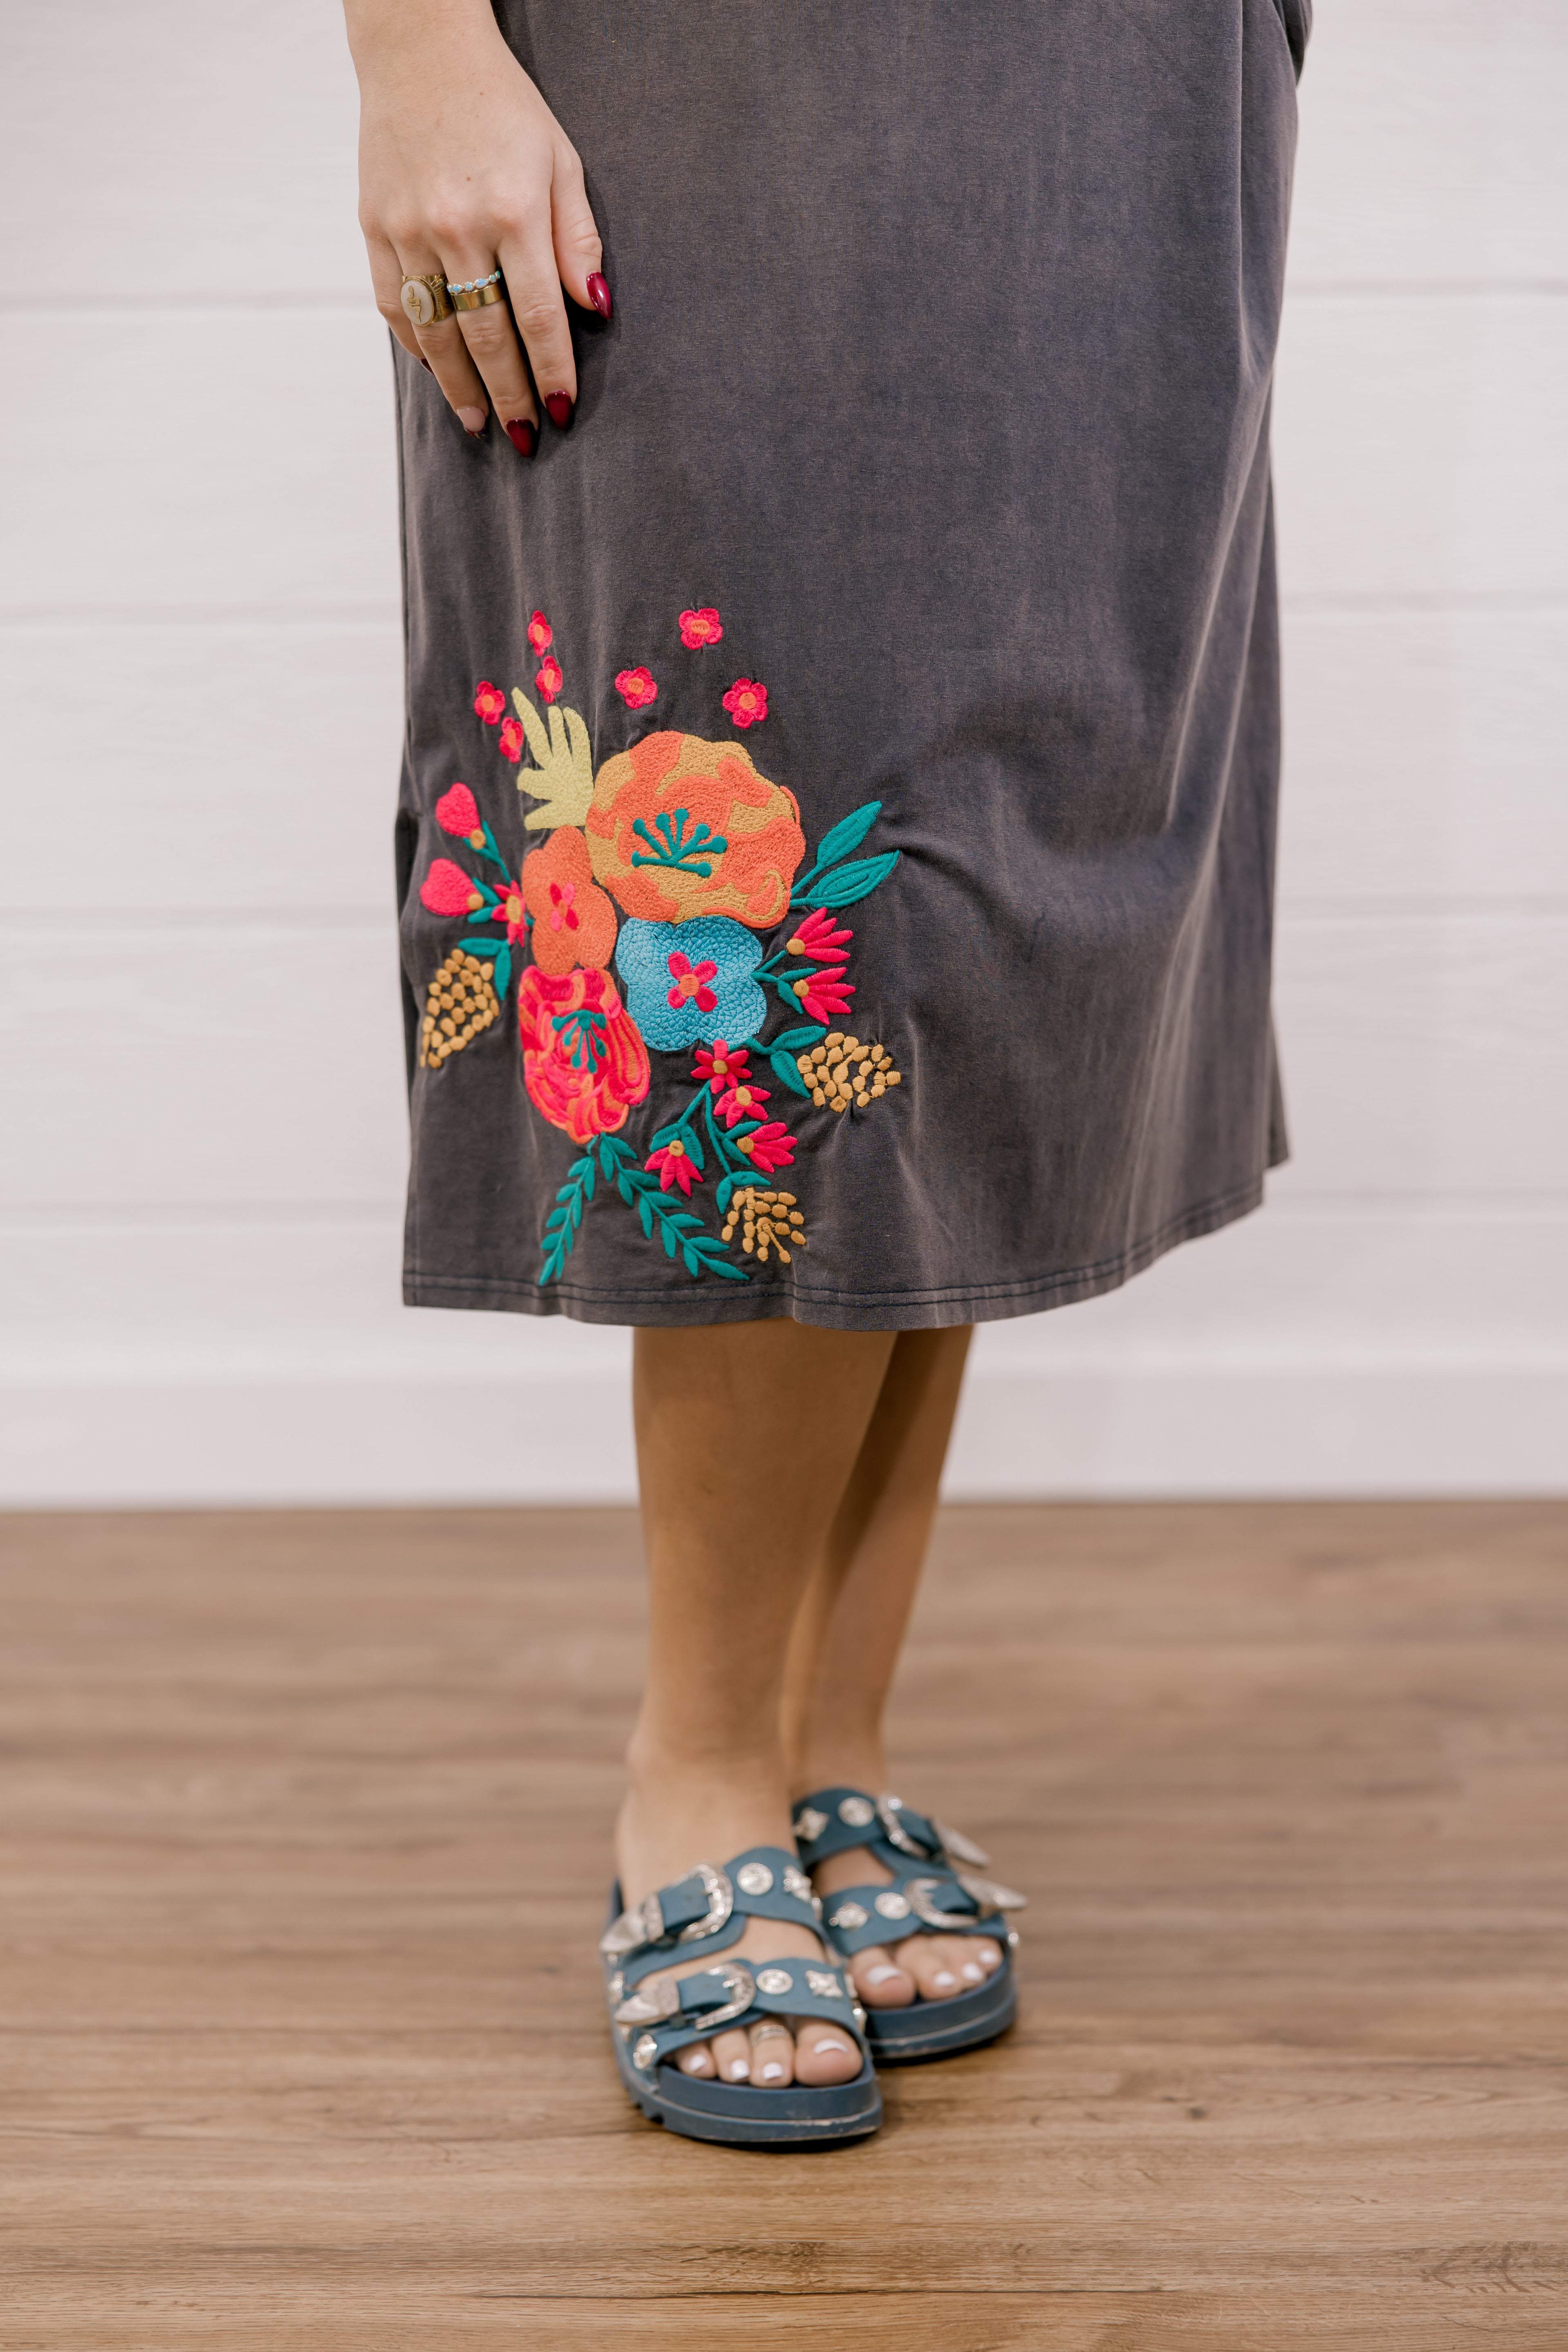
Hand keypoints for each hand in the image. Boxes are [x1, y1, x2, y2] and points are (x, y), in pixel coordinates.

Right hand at [345, 0, 609, 453]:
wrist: (420, 49)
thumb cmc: (503, 108)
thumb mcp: (560, 161)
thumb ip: (577, 237)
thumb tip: (595, 307)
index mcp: (512, 210)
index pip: (537, 316)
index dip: (551, 371)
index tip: (562, 411)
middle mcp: (456, 225)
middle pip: (486, 336)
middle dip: (509, 395)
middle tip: (525, 437)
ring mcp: (408, 229)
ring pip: (436, 332)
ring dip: (460, 388)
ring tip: (479, 424)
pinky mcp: (373, 225)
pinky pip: (393, 305)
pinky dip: (416, 346)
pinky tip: (438, 375)